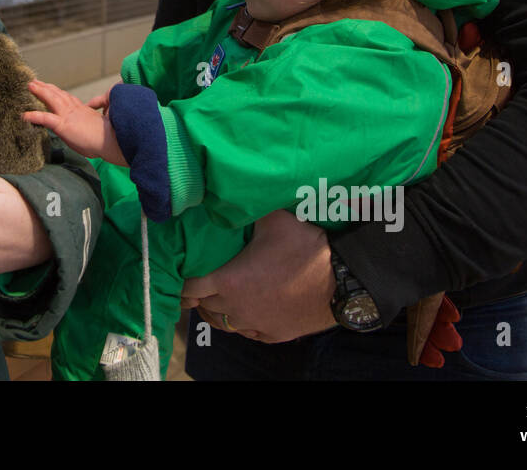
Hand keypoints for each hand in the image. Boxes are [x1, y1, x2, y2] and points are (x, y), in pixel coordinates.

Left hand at [23, 79, 126, 166]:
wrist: (113, 142)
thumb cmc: (109, 139)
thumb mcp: (100, 126)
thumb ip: (94, 119)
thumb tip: (92, 117)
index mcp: (84, 111)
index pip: (68, 98)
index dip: (59, 92)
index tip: (52, 88)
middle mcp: (75, 110)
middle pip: (58, 94)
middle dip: (46, 87)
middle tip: (36, 81)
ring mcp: (69, 116)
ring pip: (51, 99)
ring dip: (40, 92)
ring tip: (30, 86)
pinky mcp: (63, 125)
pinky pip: (45, 118)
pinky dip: (34, 116)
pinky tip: (24, 115)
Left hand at [180, 209, 336, 341]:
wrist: (342, 279)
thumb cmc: (304, 247)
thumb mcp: (273, 219)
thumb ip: (248, 208)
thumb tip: (233, 191)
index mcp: (228, 281)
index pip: (190, 289)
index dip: (184, 282)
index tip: (185, 275)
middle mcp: (236, 308)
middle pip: (205, 307)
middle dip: (201, 295)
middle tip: (203, 282)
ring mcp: (255, 325)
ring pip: (225, 324)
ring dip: (219, 311)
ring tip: (221, 298)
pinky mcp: (273, 335)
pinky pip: (249, 333)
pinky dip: (244, 323)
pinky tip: (247, 311)